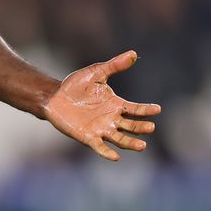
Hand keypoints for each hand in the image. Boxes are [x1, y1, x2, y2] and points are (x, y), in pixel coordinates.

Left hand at [43, 50, 161, 160]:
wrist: (54, 97)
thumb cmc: (75, 85)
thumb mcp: (96, 73)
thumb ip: (114, 66)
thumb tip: (132, 53)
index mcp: (116, 104)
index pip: (136, 109)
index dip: (146, 110)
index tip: (157, 109)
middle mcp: (112, 119)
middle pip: (131, 126)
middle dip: (141, 128)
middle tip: (151, 127)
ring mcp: (101, 129)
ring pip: (120, 139)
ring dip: (131, 143)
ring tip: (142, 146)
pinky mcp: (88, 137)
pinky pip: (100, 147)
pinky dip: (107, 152)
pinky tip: (116, 157)